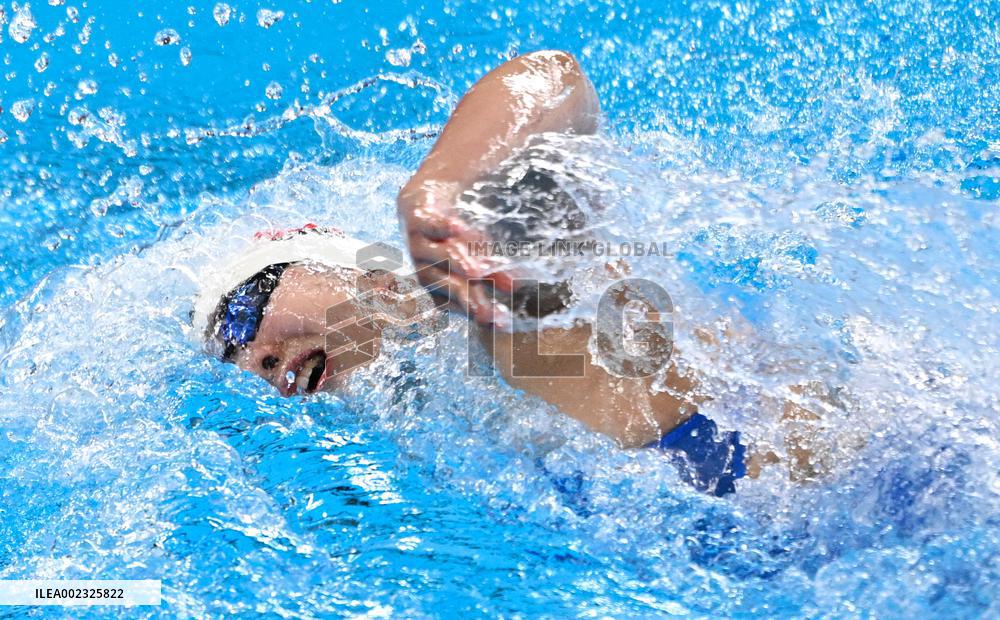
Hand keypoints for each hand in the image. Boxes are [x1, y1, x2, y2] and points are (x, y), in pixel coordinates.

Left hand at [397, 180, 515, 326]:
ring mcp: (421, 248)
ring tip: (477, 272)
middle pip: (453, 288)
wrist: (417, 210)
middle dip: (471, 300)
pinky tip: (457, 228)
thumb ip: (491, 275)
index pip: (464, 306)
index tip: (504, 323)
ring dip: (459, 263)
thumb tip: (516, 288)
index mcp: (440, 289)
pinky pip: (432, 226)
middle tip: (489, 313)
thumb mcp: (472, 260)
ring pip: (442, 258)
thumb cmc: (449, 242)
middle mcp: (428, 273)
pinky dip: (444, 227)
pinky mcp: (419, 222)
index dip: (483, 314)